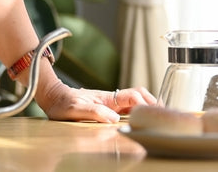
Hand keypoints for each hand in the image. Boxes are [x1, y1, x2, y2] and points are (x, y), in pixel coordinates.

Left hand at [39, 84, 156, 122]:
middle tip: (164, 114)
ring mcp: (111, 103)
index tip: (151, 113)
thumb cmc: (63, 103)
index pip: (132, 96)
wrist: (54, 98)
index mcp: (107, 97)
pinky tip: (143, 121)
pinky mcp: (109, 108)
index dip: (144, 103)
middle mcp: (112, 98)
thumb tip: (113, 118)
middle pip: (139, 95)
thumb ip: (94, 112)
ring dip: (148, 106)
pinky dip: (139, 111)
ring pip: (135, 101)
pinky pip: (128, 108)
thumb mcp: (75, 109)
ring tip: (159, 118)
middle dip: (152, 102)